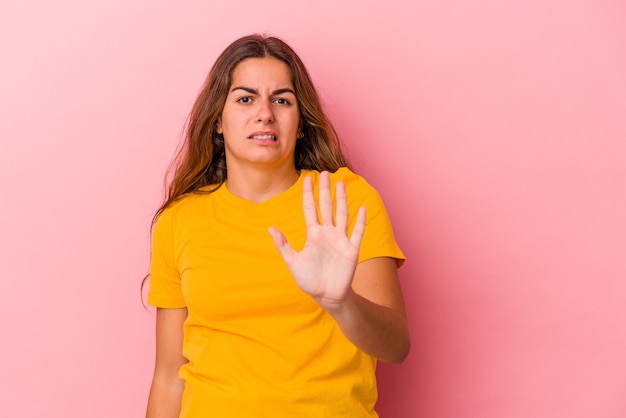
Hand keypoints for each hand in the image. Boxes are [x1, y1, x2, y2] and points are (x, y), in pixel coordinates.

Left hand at [268, 171, 365, 306]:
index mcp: (313, 234)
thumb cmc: (309, 279)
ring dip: (342, 199)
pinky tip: (361, 208)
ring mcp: (340, 240)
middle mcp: (327, 233)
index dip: (308, 194)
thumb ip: (283, 245)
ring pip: (342, 214)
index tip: (307, 178)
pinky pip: (357, 232)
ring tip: (341, 184)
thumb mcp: (292, 262)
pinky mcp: (351, 249)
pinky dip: (360, 221)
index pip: (310, 209)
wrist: (327, 295)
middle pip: (326, 206)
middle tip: (325, 173)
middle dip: (325, 190)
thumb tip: (270, 228)